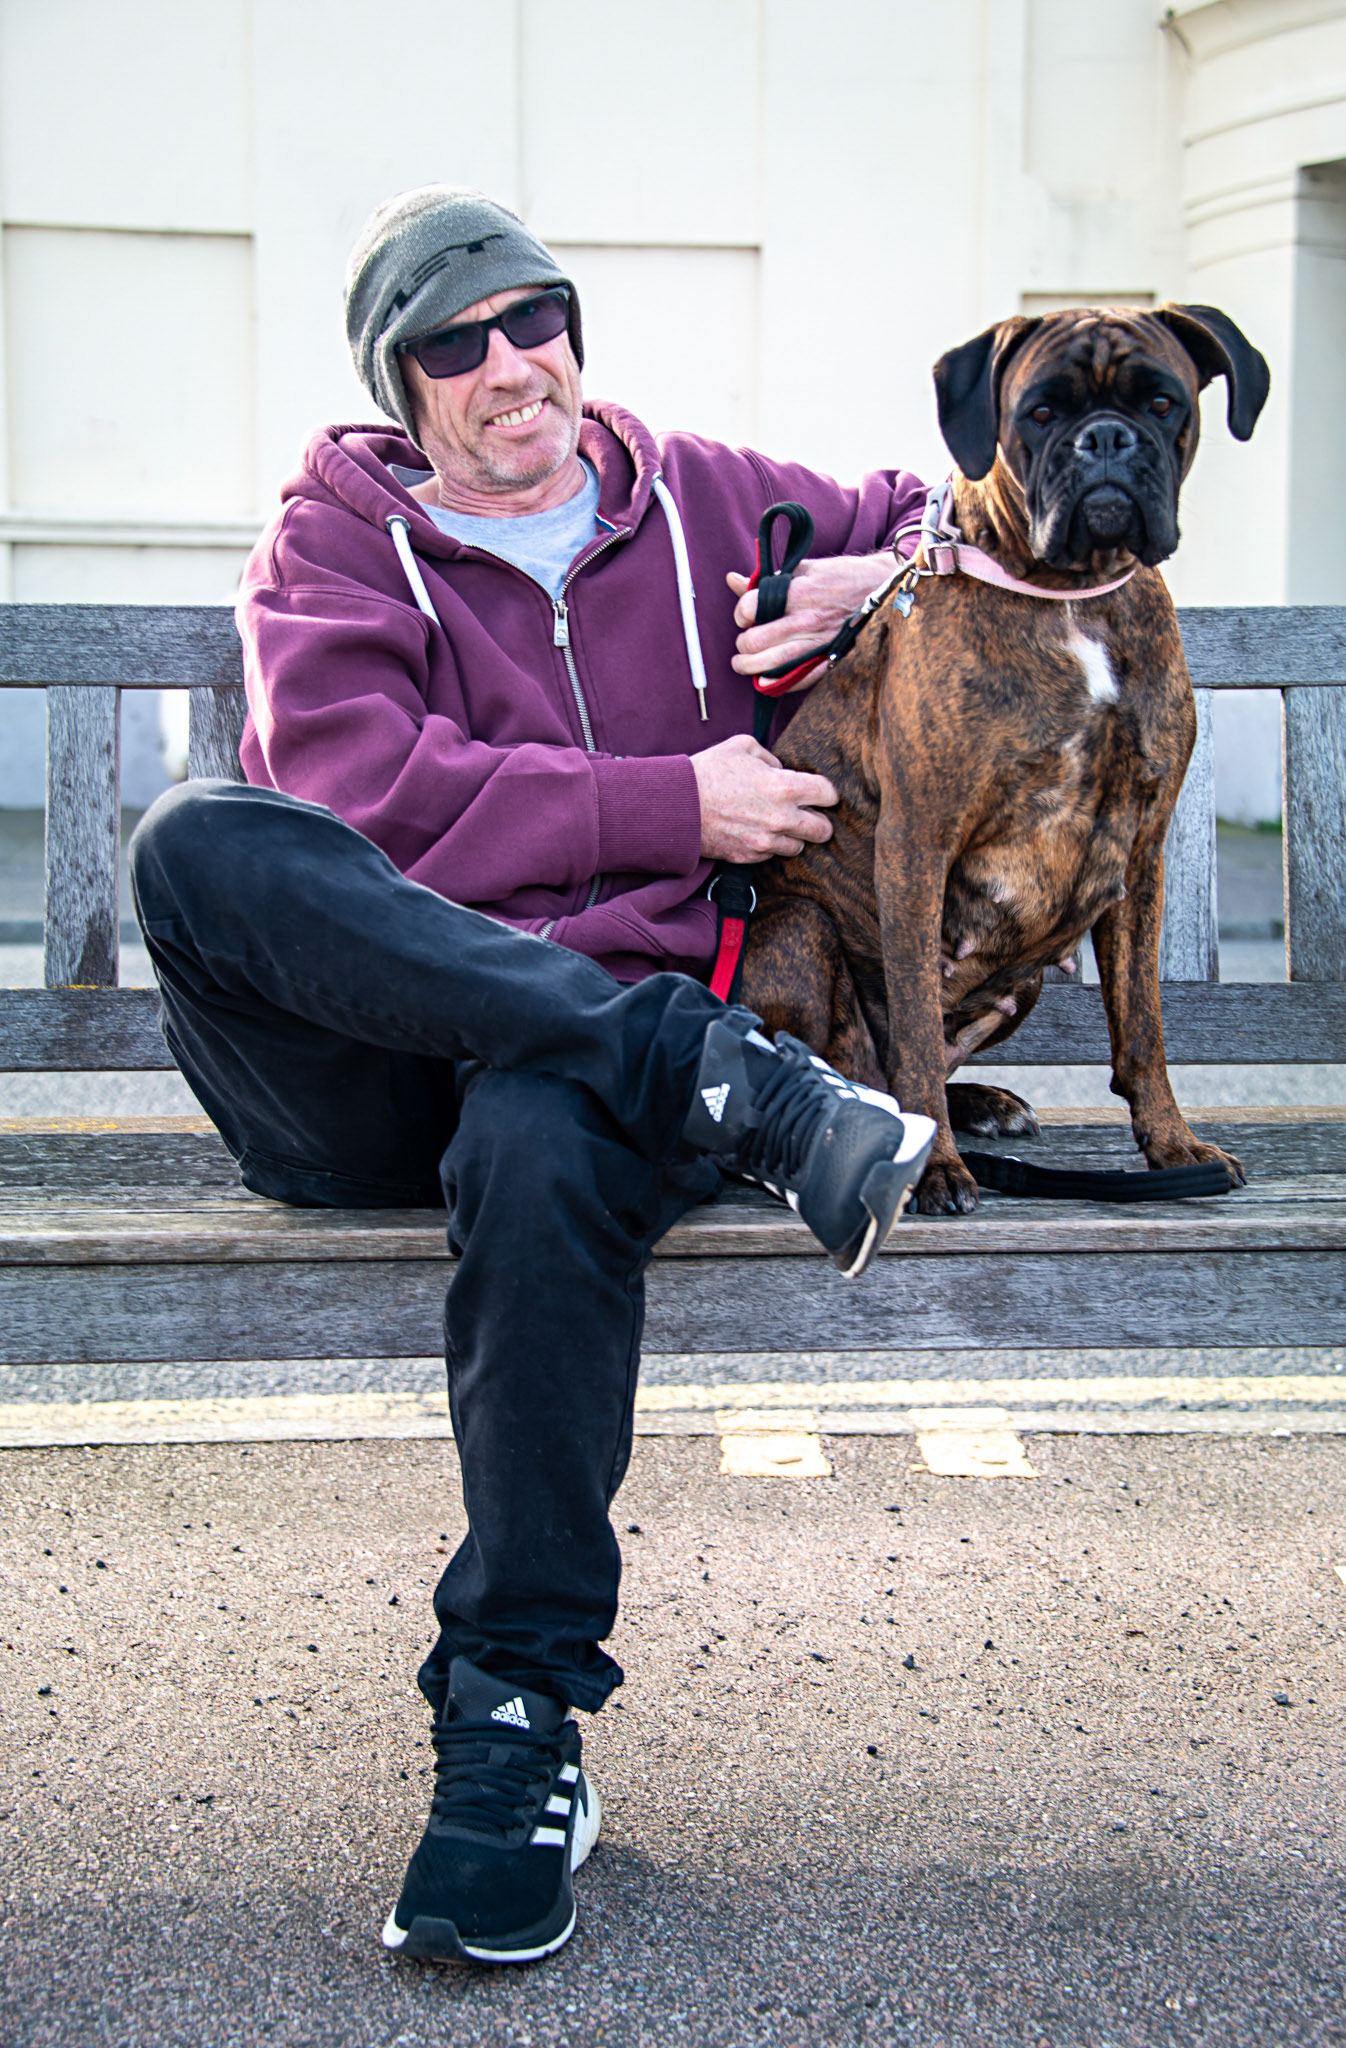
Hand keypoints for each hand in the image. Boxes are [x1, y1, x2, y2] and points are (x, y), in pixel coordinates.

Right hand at [691, 733, 836, 863]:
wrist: (677, 806)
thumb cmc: (708, 772)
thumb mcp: (742, 747)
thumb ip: (771, 757)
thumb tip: (781, 769)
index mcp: (784, 787)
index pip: (828, 794)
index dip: (828, 792)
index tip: (821, 792)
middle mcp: (781, 818)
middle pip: (823, 830)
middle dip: (820, 821)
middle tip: (810, 814)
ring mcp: (766, 842)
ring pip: (799, 847)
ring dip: (794, 836)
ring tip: (780, 823)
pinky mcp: (750, 857)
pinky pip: (772, 856)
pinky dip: (770, 846)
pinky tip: (758, 832)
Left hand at [726, 551, 893, 691]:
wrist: (882, 588)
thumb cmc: (840, 576)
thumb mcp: (803, 568)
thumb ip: (767, 579)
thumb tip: (733, 580)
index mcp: (799, 592)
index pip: (752, 607)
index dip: (741, 613)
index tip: (745, 616)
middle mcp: (807, 619)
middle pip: (757, 641)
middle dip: (743, 644)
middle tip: (743, 643)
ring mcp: (819, 642)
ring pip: (773, 663)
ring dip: (751, 667)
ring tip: (742, 665)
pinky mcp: (830, 658)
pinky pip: (799, 678)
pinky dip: (778, 683)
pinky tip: (766, 681)